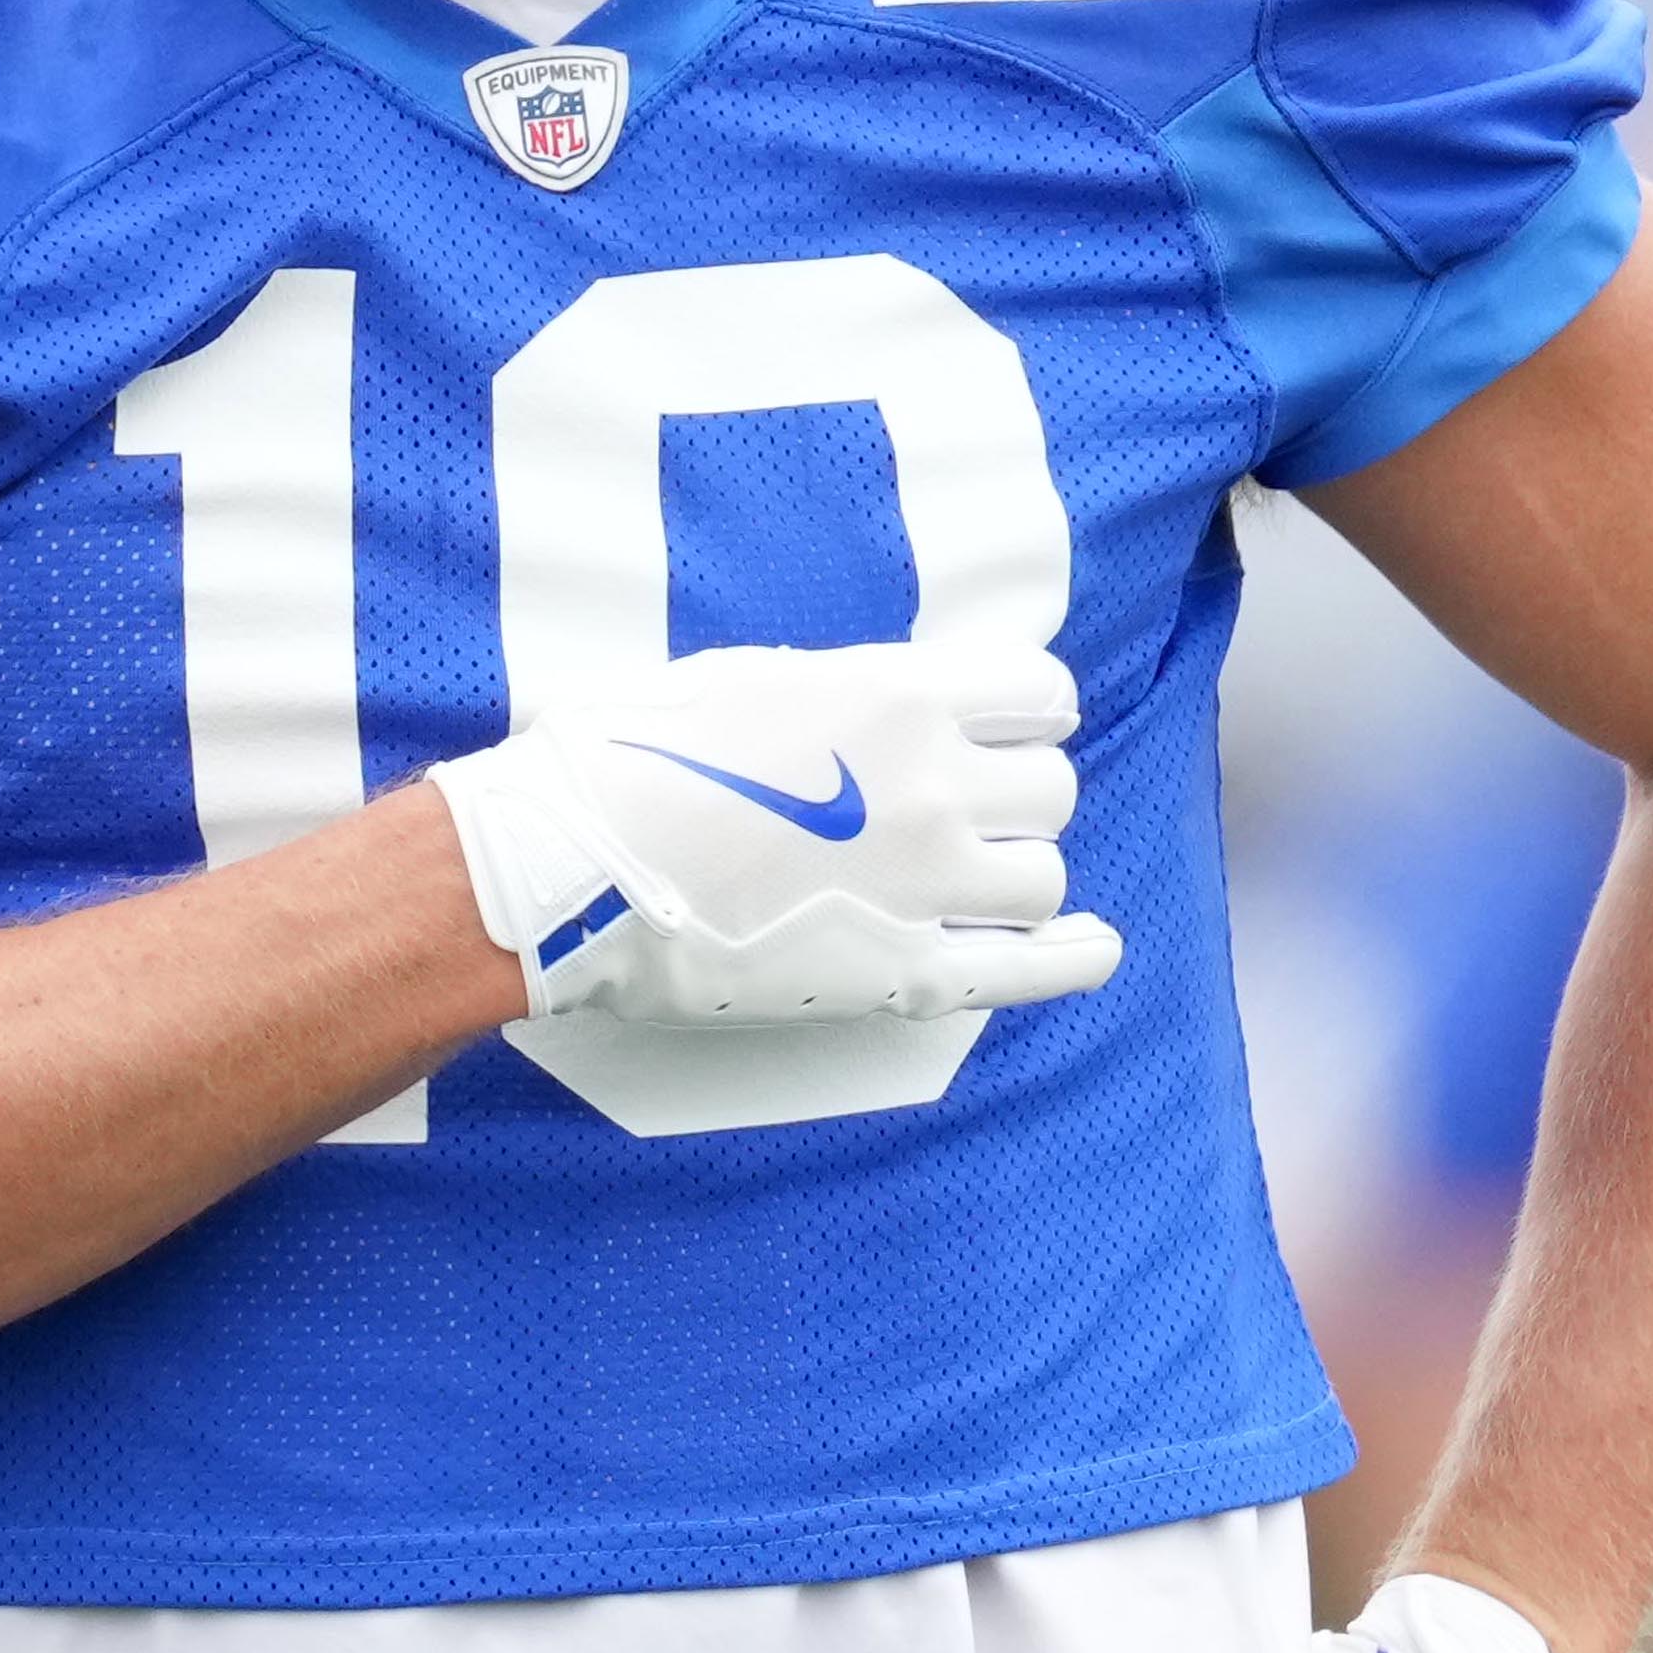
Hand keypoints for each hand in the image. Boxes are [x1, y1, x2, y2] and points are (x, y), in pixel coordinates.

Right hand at [431, 633, 1128, 1033]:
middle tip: (965, 810)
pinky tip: (1090, 946)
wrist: (562, 868)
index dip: (1027, 713)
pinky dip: (1072, 958)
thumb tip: (891, 703)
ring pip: (1041, 876)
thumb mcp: (747, 677)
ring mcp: (922, 887)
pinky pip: (1027, 971)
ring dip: (1014, 873)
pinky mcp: (898, 975)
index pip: (1040, 694)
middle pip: (1050, 789)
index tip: (1009, 730)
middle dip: (1017, 795)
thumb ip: (845, 689)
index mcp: (896, 697)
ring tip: (968, 878)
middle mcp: (930, 787)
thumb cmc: (625, 757)